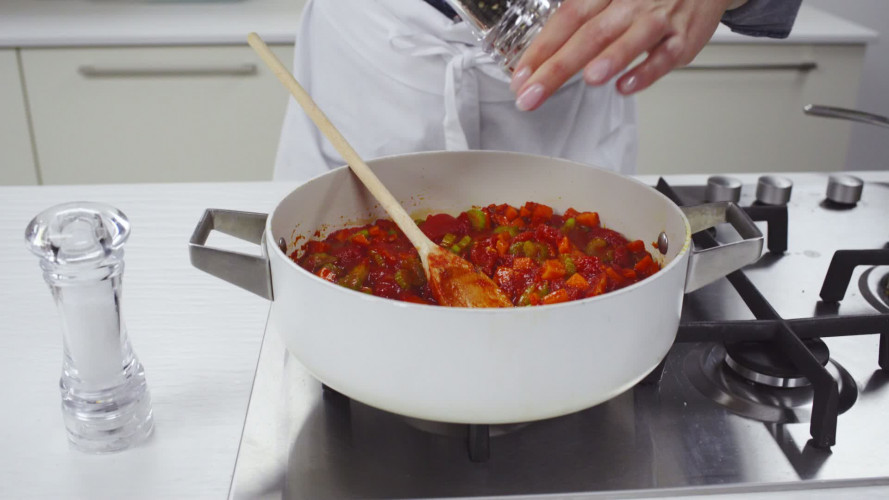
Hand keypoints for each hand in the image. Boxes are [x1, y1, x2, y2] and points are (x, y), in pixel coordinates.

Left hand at [511, 0, 745, 110]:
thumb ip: (580, 24)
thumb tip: (540, 59)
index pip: (567, 19)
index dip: (541, 47)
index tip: (520, 77)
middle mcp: (629, 3)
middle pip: (590, 33)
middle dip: (558, 67)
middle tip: (533, 94)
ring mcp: (657, 19)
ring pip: (632, 37)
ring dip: (611, 58)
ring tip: (589, 79)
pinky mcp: (684, 37)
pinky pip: (665, 55)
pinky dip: (646, 72)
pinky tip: (626, 87)